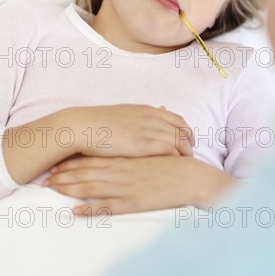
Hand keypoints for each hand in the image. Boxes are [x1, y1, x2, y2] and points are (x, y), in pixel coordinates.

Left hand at [44, 155, 234, 214]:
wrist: (190, 178)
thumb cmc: (173, 165)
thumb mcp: (154, 151)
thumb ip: (139, 147)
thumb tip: (127, 144)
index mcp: (125, 159)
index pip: (93, 159)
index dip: (73, 162)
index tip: (58, 164)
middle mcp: (121, 171)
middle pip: (87, 173)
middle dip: (65, 176)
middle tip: (46, 179)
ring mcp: (125, 187)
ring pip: (92, 188)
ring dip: (70, 189)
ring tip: (53, 191)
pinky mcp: (132, 202)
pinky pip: (107, 208)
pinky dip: (90, 210)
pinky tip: (75, 212)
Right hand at [70, 104, 193, 158]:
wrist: (83, 126)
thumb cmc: (98, 124)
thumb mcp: (124, 114)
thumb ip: (140, 116)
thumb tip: (152, 114)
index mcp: (147, 110)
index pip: (177, 119)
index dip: (186, 130)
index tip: (189, 140)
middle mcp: (152, 117)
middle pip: (182, 129)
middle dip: (190, 142)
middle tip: (191, 154)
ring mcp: (149, 130)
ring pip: (179, 140)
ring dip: (185, 152)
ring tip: (187, 163)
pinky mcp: (143, 144)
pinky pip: (170, 149)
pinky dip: (176, 157)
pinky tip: (176, 165)